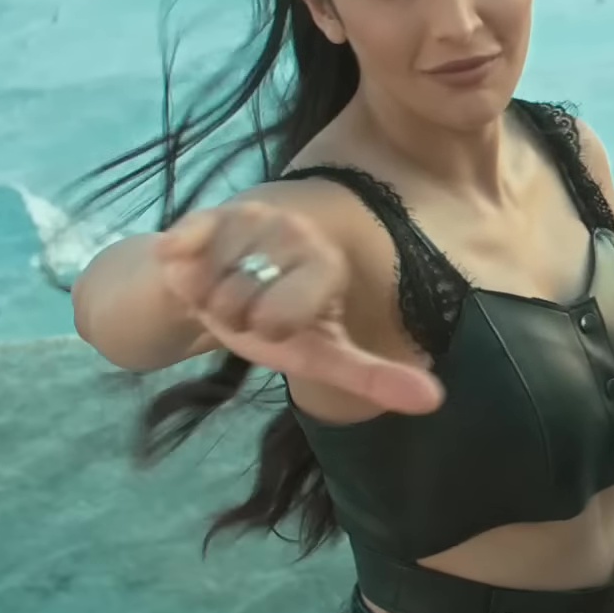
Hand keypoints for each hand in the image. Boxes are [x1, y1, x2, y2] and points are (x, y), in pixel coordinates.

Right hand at [155, 198, 443, 414]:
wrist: (208, 288)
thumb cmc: (271, 322)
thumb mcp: (319, 354)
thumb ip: (374, 377)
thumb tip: (435, 399)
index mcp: (326, 264)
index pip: (283, 315)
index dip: (268, 327)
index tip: (273, 325)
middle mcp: (294, 232)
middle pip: (241, 306)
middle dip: (235, 318)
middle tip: (244, 308)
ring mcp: (249, 219)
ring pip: (209, 286)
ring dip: (207, 299)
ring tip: (221, 289)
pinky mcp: (206, 214)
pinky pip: (183, 245)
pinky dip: (178, 260)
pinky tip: (182, 258)